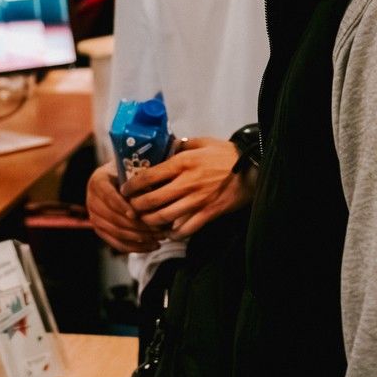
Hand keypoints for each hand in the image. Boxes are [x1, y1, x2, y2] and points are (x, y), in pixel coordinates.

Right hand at [85, 162, 159, 253]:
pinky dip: (136, 247)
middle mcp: (92, 200)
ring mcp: (94, 218)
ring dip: (139, 238)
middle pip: (113, 218)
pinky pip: (117, 243)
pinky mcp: (101, 231)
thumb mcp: (131, 170)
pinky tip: (152, 246)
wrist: (117, 180)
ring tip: (159, 238)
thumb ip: (140, 179)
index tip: (135, 214)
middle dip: (137, 226)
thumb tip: (156, 189)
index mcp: (98, 181)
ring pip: (117, 232)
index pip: (108, 196)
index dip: (121, 206)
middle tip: (158, 229)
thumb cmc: (129, 173)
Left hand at [125, 137, 250, 238]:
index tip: (124, 190)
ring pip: (165, 217)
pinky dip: (173, 233)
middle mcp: (187, 183)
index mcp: (182, 163)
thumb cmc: (226, 154)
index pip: (149, 176)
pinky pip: (185, 229)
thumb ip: (181, 146)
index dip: (132, 186)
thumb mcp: (201, 142)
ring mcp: (197, 200)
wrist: (252, 169)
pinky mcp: (208, 213)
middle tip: (130, 209)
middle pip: (152, 200)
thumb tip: (164, 147)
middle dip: (137, 207)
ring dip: (150, 222)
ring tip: (144, 221)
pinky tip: (167, 232)